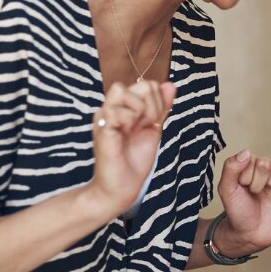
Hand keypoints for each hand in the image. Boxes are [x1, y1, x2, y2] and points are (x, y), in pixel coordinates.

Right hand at [87, 80, 175, 216]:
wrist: (122, 187)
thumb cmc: (135, 160)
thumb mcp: (153, 129)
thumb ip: (161, 107)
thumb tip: (170, 84)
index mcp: (123, 106)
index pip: (148, 86)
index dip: (159, 102)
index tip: (154, 123)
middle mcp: (112, 106)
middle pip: (141, 86)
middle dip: (154, 106)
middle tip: (148, 126)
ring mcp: (104, 115)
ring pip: (123, 90)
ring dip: (140, 111)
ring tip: (135, 129)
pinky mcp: (100, 127)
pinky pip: (114, 109)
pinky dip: (128, 120)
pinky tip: (125, 134)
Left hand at [216, 150, 270, 254]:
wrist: (251, 234)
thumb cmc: (238, 212)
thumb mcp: (227, 190)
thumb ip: (231, 168)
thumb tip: (246, 152)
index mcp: (249, 166)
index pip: (253, 159)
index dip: (248, 175)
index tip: (243, 188)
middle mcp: (265, 170)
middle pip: (268, 161)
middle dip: (260, 180)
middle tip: (255, 193)